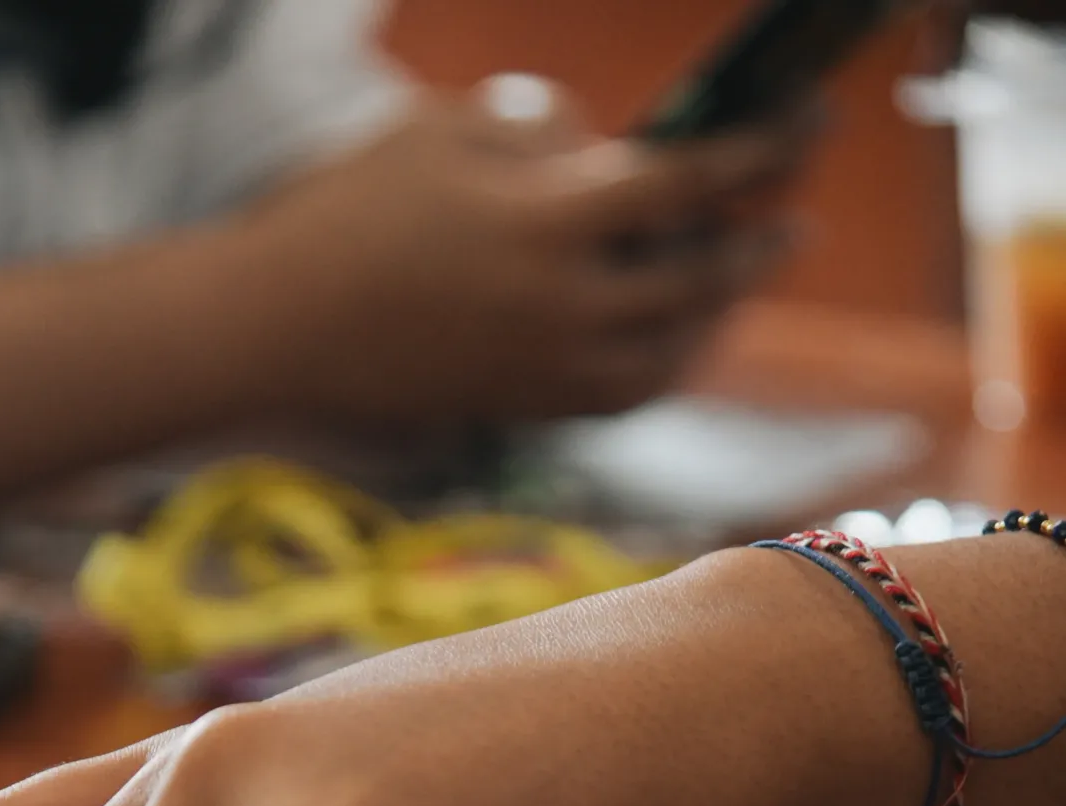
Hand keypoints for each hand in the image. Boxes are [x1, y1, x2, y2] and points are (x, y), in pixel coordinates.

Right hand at [234, 89, 807, 422]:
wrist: (276, 328)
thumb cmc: (348, 209)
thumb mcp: (446, 127)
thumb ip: (539, 128)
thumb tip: (601, 149)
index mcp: (550, 219)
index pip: (691, 181)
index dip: (761, 150)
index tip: (805, 125)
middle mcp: (563, 306)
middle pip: (699, 276)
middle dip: (757, 241)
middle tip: (792, 218)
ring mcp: (544, 367)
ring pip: (671, 350)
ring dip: (716, 314)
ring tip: (737, 280)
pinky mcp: (521, 406)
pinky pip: (623, 394)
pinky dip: (663, 363)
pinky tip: (673, 337)